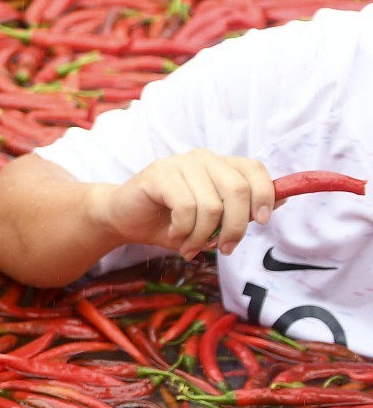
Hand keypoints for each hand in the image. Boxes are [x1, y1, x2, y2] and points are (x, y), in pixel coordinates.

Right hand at [90, 149, 275, 258]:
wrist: (125, 219)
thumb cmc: (172, 221)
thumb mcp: (214, 219)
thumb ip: (244, 209)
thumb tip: (283, 199)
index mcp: (220, 166)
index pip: (255, 169)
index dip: (264, 195)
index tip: (260, 222)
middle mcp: (203, 158)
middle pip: (238, 190)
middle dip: (236, 228)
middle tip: (225, 248)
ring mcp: (179, 163)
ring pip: (212, 205)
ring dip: (204, 236)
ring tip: (193, 246)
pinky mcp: (159, 174)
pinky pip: (186, 207)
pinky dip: (185, 231)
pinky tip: (176, 237)